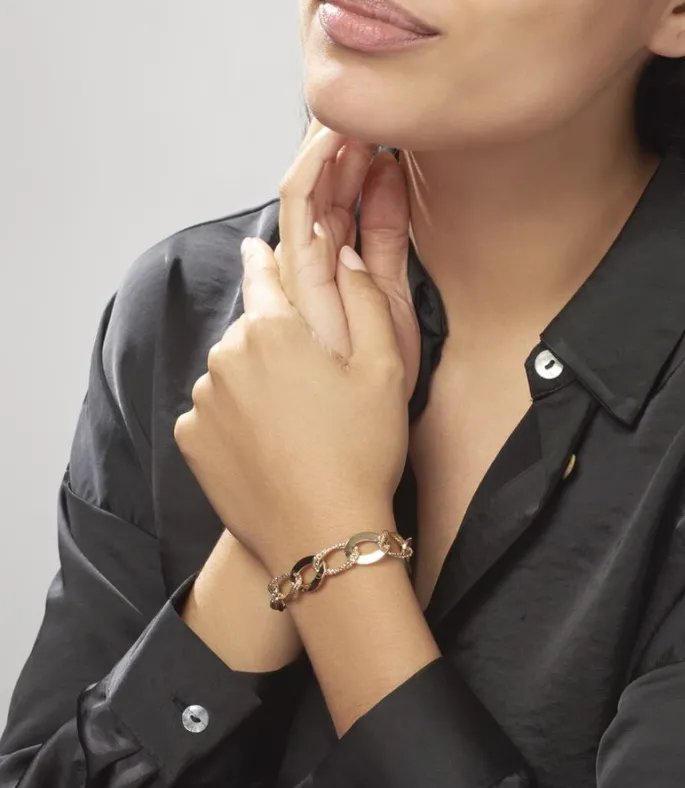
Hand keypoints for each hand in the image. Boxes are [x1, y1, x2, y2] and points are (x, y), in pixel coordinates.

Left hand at [173, 125, 416, 576]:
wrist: (324, 536)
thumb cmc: (362, 451)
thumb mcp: (386, 370)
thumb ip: (365, 300)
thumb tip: (345, 255)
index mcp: (274, 331)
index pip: (261, 276)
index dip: (262, 260)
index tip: (254, 247)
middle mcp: (226, 357)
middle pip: (249, 334)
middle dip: (273, 347)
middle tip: (312, 387)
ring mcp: (203, 402)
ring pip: (229, 375)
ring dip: (253, 387)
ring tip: (294, 427)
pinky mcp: (191, 442)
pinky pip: (212, 416)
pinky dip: (233, 423)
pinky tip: (269, 449)